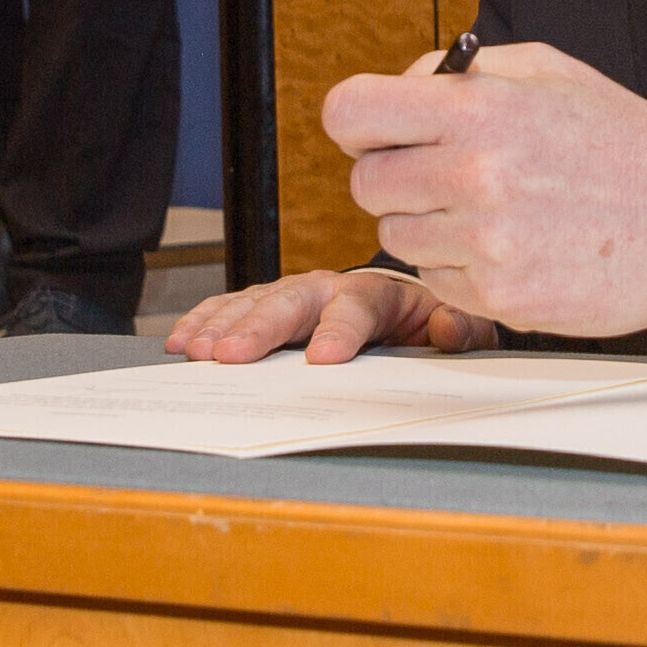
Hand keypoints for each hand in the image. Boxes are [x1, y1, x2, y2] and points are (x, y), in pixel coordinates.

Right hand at [162, 268, 499, 364]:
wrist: (412, 307)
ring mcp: (298, 296)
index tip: (322, 358)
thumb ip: (462, 331)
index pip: (359, 306)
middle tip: (234, 354)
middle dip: (262, 327)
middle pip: (295, 301)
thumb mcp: (460, 329)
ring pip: (257, 302)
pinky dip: (206, 320)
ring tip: (199, 350)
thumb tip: (448, 330)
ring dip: (225, 325)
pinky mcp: (272, 308)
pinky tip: (184, 338)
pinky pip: (234, 307)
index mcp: (382, 295)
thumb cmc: (432, 322)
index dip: (340, 330)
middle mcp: (333, 288)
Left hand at [324, 42, 646, 336]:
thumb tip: (403, 86)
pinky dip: (460, 268)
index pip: (352, 111)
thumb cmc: (625, 144)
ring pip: (395, 237)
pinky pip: (435, 282)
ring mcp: (486, 243)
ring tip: (492, 210)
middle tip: (445, 173)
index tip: (373, 130)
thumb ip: (465, 71)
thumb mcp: (550, 71)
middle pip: (366, 183)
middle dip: (397, 176)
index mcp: (482, 108)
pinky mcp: (500, 298)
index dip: (358, 122)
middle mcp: (476, 175)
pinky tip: (512, 247)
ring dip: (429, 225)